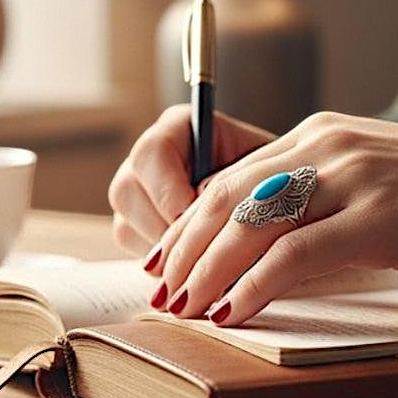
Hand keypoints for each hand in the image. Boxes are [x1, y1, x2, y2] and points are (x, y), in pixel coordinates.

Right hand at [108, 105, 275, 258]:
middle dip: (164, 227)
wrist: (272, 202)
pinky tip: (193, 269)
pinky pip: (131, 247)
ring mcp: (136, 191)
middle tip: (200, 250)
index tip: (198, 215)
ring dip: (163, 251)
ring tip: (202, 262)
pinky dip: (161, 265)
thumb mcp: (263, 173)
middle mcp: (149, 156)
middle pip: (126, 189)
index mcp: (178, 128)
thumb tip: (205, 203)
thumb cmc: (273, 181)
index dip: (171, 189)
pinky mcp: (135, 224)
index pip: (152, 152)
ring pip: (124, 224)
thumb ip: (234, 181)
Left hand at [144, 111, 397, 324]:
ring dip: (208, 269)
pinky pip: (297, 253)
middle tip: (160, 289)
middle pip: (229, 197)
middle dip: (185, 247)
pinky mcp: (379, 219)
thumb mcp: (378, 176)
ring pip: (253, 223)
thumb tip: (277, 244)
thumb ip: (326, 193)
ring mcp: (352, 178)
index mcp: (323, 134)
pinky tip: (234, 312)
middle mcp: (328, 146)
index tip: (168, 256)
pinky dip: (255, 285)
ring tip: (183, 308)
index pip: (234, 175)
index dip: (190, 219)